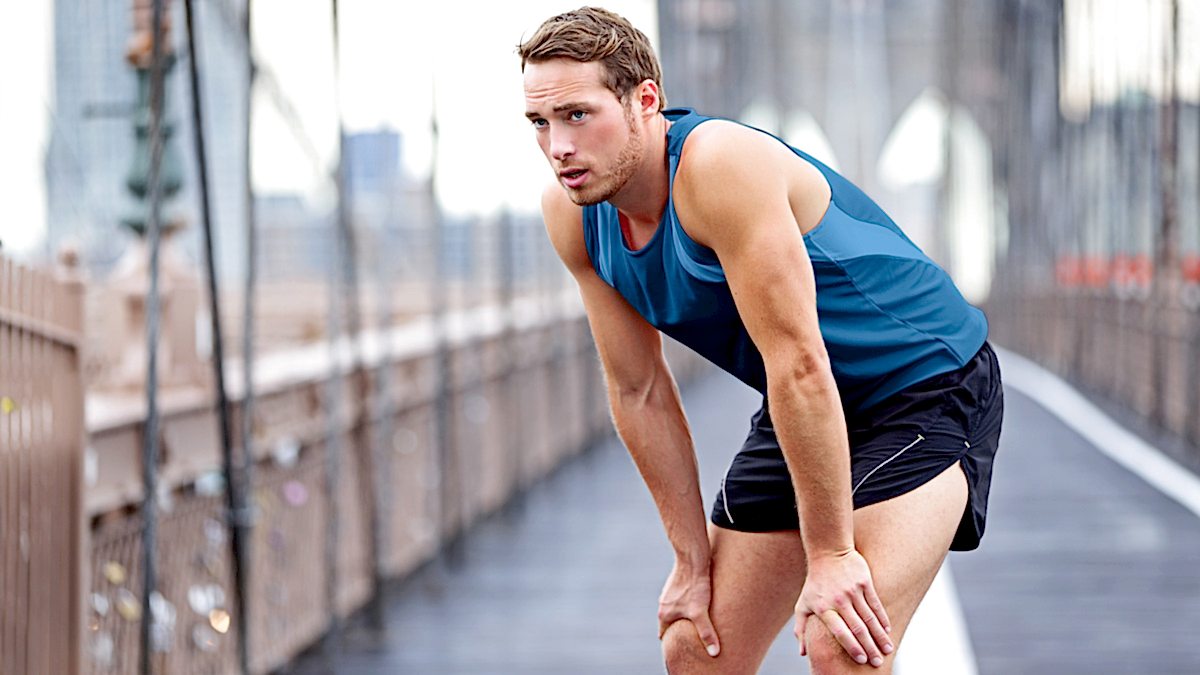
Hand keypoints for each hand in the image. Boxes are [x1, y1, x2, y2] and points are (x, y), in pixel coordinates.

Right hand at [657, 559, 720, 657]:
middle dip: (680, 629)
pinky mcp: (677, 583)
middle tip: (692, 635)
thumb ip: (706, 633)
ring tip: (698, 620)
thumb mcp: (701, 612)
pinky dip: (687, 603)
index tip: (682, 647)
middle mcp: (663, 603)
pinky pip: (680, 598)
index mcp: (664, 614)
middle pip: (670, 622)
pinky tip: (700, 601)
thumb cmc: (695, 585)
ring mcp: (669, 592)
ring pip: (675, 609)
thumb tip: (714, 653)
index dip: (672, 642)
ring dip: (684, 615)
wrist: (693, 558)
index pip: (664, 635)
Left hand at [794, 549, 892, 666]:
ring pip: (869, 618)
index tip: (861, 660)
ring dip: (879, 636)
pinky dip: (882, 619)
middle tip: (877, 662)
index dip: (851, 647)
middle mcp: (839, 601)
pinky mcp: (864, 583)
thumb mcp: (803, 604)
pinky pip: (876, 604)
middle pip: (857, 628)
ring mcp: (852, 591)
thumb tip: (802, 652)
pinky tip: (887, 630)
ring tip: (887, 649)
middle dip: (869, 647)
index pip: (840, 632)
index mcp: (823, 608)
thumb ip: (801, 628)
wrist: (827, 552)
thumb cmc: (814, 582)